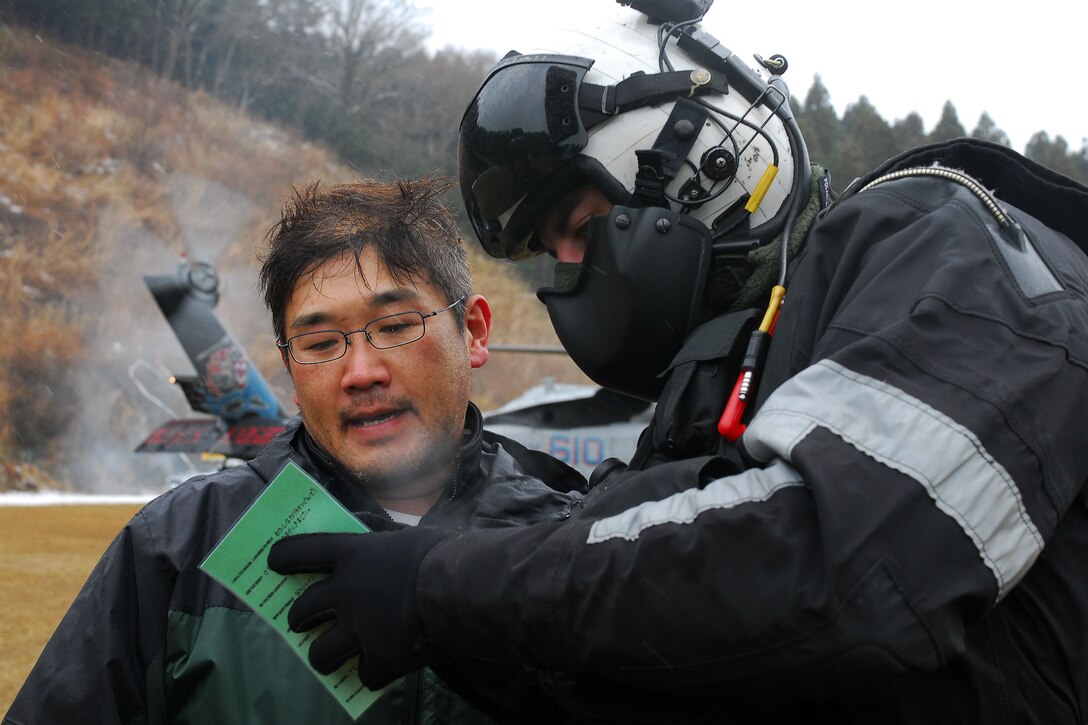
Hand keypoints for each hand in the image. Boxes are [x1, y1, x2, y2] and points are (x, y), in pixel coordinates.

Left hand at [267, 527, 452, 687]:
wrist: (463, 590)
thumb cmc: (441, 554)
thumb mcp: (405, 536)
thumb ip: (379, 538)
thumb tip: (363, 526)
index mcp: (353, 555)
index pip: (302, 550)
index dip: (284, 557)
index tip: (273, 564)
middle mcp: (347, 592)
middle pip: (303, 609)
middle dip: (297, 618)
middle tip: (300, 622)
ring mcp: (360, 628)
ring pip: (321, 653)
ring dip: (322, 657)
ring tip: (327, 659)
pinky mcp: (380, 658)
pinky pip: (363, 674)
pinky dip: (369, 673)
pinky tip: (378, 670)